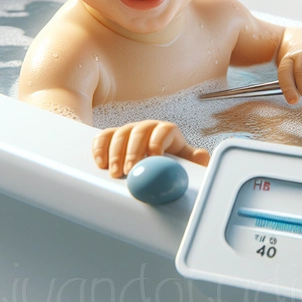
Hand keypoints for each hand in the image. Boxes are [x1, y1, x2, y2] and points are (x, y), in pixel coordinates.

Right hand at [92, 120, 209, 177]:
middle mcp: (147, 128)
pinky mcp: (113, 137)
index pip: (163, 130)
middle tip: (129, 171)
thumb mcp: (186, 162)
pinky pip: (103, 137)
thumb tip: (202, 157)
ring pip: (120, 134)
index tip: (153, 159)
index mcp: (167, 131)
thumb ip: (194, 159)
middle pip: (139, 132)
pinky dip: (100, 148)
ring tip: (115, 173)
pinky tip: (100, 163)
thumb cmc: (172, 165)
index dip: (157, 143)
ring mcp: (129, 131)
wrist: (157, 167)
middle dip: (133, 151)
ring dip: (116, 153)